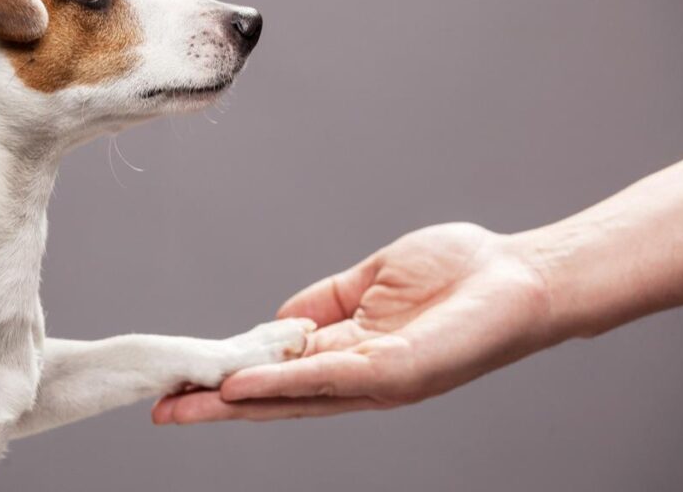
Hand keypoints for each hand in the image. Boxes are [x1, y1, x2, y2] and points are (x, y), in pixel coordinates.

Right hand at [152, 223, 557, 422]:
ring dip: (234, 404)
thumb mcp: (372, 279)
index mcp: (350, 351)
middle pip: (275, 396)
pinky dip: (280, 385)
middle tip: (162, 409)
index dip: (230, 374)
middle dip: (216, 405)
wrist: (519, 276)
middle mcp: (357, 375)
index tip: (183, 377)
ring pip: (292, 397)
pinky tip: (240, 388)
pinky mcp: (395, 373)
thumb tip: (277, 319)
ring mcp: (375, 379)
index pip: (277, 369)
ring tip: (183, 406)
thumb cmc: (458, 273)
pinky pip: (327, 379)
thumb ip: (324, 302)